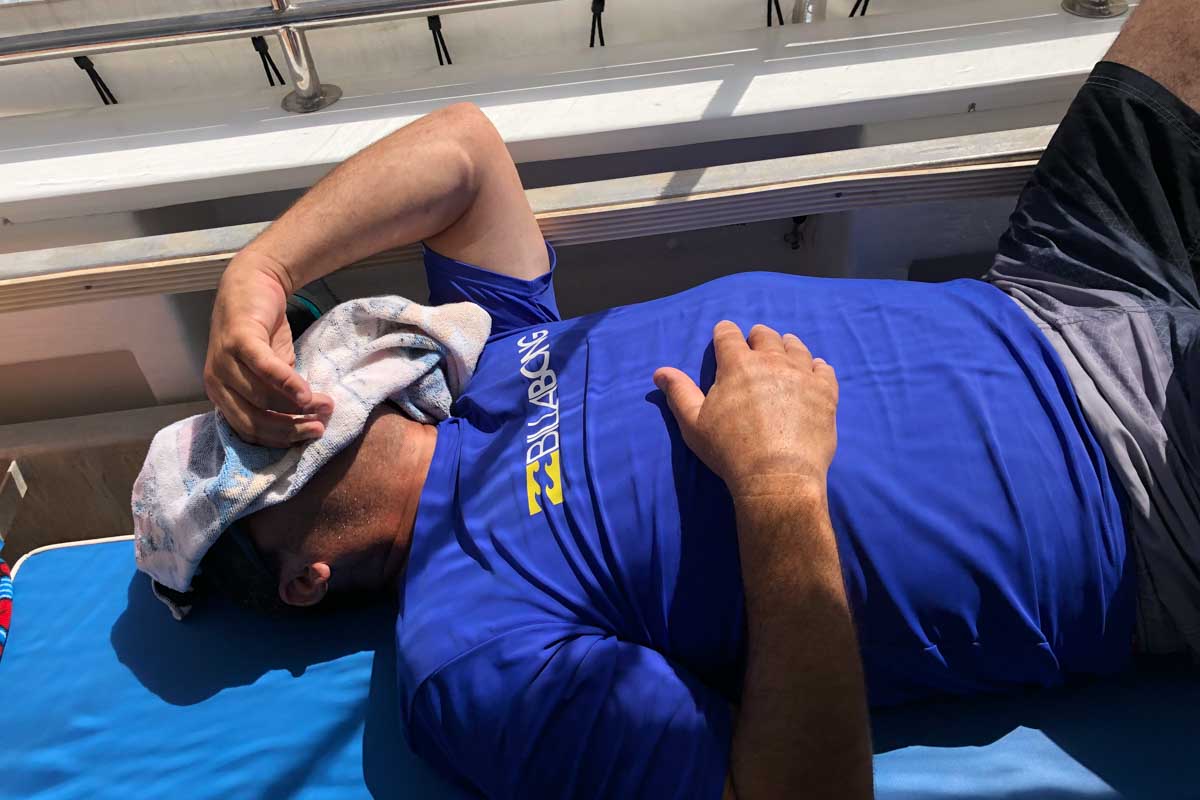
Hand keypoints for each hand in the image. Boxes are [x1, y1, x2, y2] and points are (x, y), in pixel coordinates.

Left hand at [203, 251, 332, 446]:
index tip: (311, 437)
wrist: (252, 283)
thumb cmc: (261, 331)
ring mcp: (223, 361)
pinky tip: (306, 393)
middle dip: (290, 429)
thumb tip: (304, 422)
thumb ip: (277, 396)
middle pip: (254, 420)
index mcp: (222, 395)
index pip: (249, 431)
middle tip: (320, 427)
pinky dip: (286, 384)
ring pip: (262, 398)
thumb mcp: (268, 372)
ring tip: (326, 404)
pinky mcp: (238, 340)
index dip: (281, 440)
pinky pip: (263, 369)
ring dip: (298, 406)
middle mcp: (216, 383)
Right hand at [653, 321, 838, 501]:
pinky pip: (824, 368)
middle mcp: (771, 361)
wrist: (777, 476)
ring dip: (787, 346)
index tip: (724, 337)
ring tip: (784, 353)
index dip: (724, 334)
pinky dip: (817, 367)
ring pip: (796, 347)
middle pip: (765, 335)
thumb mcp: (693, 424)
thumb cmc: (729, 451)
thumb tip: (660, 371)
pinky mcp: (825, 391)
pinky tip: (814, 372)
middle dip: (757, 338)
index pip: (728, 335)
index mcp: (736, 365)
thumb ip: (679, 392)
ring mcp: (801, 374)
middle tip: (755, 347)